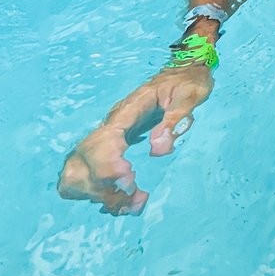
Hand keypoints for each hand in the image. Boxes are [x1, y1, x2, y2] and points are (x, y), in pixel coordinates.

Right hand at [57, 64, 213, 214]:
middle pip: (85, 157)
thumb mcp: (191, 95)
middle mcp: (113, 124)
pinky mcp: (114, 147)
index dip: (108, 164)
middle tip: (135, 196)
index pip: (104, 138)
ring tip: (135, 203)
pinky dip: (105, 194)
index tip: (129, 179)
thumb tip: (158, 150)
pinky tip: (129, 203)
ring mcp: (110, 136)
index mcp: (130, 110)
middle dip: (102, 184)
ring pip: (83, 168)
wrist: (185, 72)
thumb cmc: (189, 82)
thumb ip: (176, 119)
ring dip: (102, 193)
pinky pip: (94, 174)